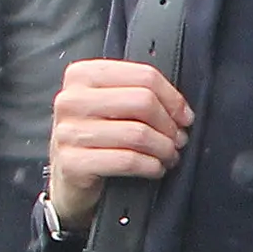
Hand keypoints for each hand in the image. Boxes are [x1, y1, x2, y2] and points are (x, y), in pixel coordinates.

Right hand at [48, 59, 193, 232]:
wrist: (68, 176)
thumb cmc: (99, 136)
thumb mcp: (113, 105)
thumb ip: (140, 94)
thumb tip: (181, 110)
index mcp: (83, 75)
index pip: (144, 75)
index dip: (173, 99)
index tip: (184, 116)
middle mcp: (71, 100)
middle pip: (143, 101)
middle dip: (169, 124)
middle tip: (178, 139)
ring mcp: (68, 132)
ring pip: (138, 133)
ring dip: (164, 148)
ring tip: (169, 155)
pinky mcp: (72, 163)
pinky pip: (128, 161)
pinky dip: (151, 166)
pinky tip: (155, 168)